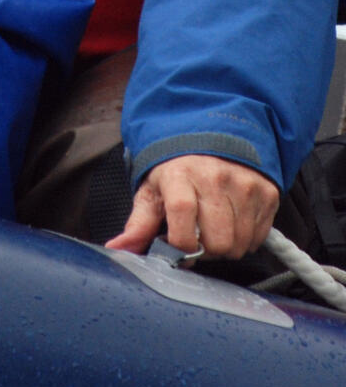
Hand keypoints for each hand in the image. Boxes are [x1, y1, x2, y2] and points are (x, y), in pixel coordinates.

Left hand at [105, 153, 278, 259]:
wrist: (210, 137)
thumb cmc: (176, 168)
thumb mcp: (152, 191)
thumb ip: (138, 224)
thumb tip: (118, 249)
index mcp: (180, 176)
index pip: (183, 222)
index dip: (181, 244)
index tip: (178, 245)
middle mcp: (215, 178)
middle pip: (218, 242)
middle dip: (206, 249)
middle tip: (199, 236)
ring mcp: (244, 184)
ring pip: (240, 244)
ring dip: (227, 245)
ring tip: (214, 227)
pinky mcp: (266, 192)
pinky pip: (259, 236)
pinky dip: (246, 237)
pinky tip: (233, 221)